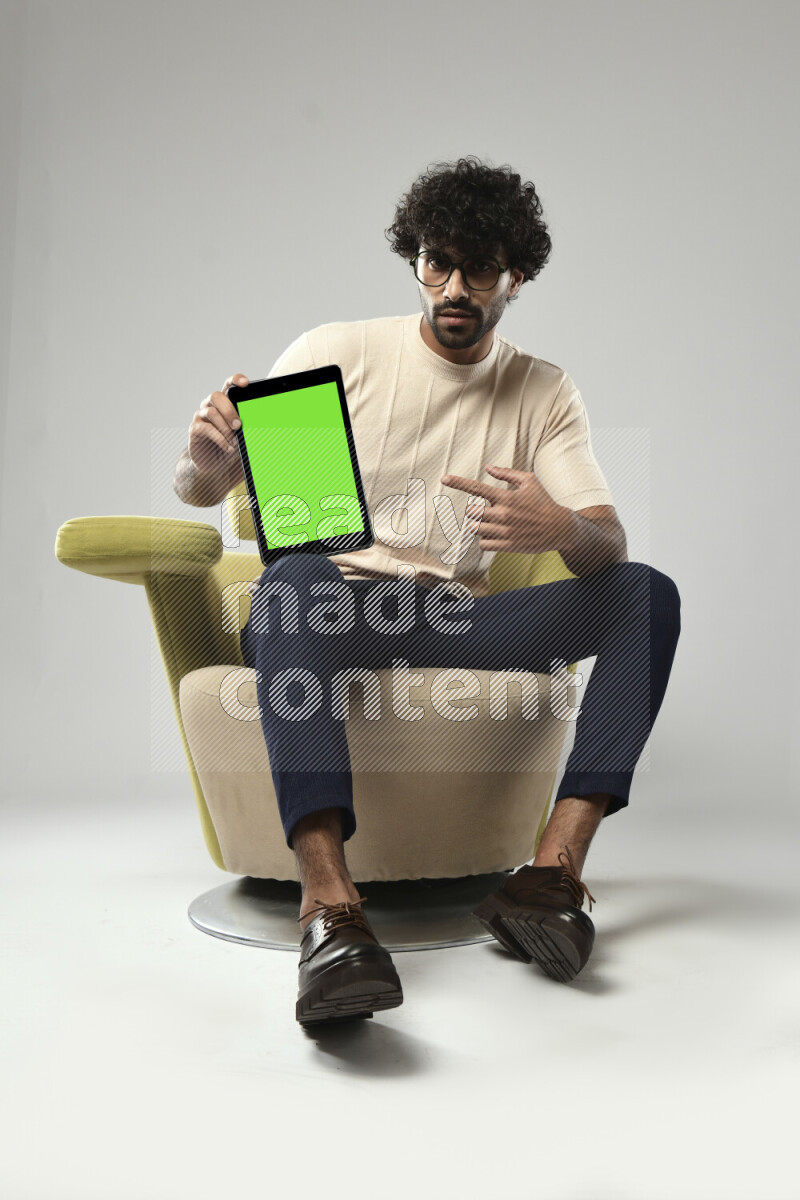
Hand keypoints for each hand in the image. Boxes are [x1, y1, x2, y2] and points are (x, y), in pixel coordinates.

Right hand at [188, 373, 249, 475]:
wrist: (213, 464)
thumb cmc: (229, 446)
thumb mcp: (242, 436)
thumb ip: (250, 427)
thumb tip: (267, 426)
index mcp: (224, 402)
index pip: (228, 385)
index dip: (235, 380)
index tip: (246, 383)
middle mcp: (210, 406)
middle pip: (216, 396)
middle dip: (229, 410)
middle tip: (239, 425)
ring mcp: (201, 416)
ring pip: (211, 412)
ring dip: (225, 427)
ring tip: (234, 441)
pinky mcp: (194, 429)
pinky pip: (206, 428)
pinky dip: (219, 438)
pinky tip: (228, 447)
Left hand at [441, 464, 569, 553]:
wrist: (559, 527)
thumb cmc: (543, 502)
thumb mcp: (530, 481)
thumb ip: (507, 473)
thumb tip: (488, 467)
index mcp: (506, 497)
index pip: (477, 488)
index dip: (458, 482)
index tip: (444, 478)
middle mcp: (503, 514)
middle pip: (471, 512)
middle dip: (475, 512)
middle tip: (487, 512)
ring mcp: (504, 531)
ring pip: (475, 529)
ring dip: (479, 526)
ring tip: (492, 524)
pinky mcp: (507, 545)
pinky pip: (483, 544)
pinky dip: (485, 540)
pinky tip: (495, 535)